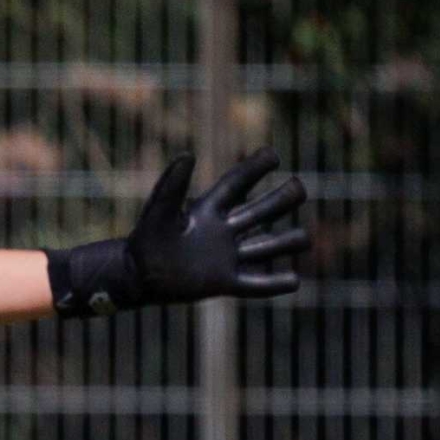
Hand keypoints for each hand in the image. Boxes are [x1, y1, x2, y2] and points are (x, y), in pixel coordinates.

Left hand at [49, 148, 309, 316]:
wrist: (135, 276)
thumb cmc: (146, 240)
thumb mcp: (160, 211)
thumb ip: (172, 186)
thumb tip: (188, 155)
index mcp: (208, 211)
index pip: (237, 185)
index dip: (254, 168)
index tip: (273, 154)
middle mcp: (223, 231)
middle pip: (260, 212)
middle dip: (281, 199)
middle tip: (298, 187)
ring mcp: (227, 257)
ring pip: (266, 247)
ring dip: (287, 242)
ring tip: (305, 238)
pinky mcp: (225, 283)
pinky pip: (256, 285)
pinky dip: (274, 284)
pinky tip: (294, 280)